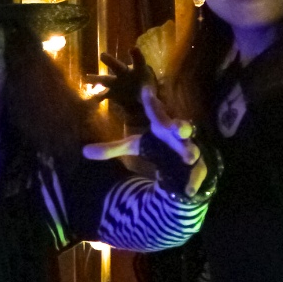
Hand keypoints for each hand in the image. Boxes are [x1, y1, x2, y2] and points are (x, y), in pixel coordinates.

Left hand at [83, 89, 207, 194]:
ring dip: (190, 152)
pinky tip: (188, 191)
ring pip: (192, 149)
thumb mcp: (135, 146)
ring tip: (189, 156)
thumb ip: (112, 148)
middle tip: (178, 126)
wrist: (183, 160)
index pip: (155, 111)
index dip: (151, 101)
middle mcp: (178, 136)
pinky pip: (197, 174)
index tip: (146, 89)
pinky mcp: (198, 168)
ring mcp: (190, 150)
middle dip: (180, 126)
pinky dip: (193, 183)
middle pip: (181, 127)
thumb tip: (84, 151)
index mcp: (162, 126)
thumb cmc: (159, 146)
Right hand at [89, 48, 152, 122]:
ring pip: (107, 79)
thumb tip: (155, 104)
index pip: (138, 61)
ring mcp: (117, 81)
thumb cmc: (146, 86)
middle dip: (110, 62)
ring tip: (87, 77)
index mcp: (139, 69)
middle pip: (118, 67)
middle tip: (103, 56)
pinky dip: (99, 97)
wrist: (139, 92)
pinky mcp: (113, 92)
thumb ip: (151, 98)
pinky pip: (104, 94)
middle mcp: (125, 72)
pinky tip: (95, 100)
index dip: (136, 55)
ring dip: (97, 79)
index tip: (132, 49)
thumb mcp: (151, 91)